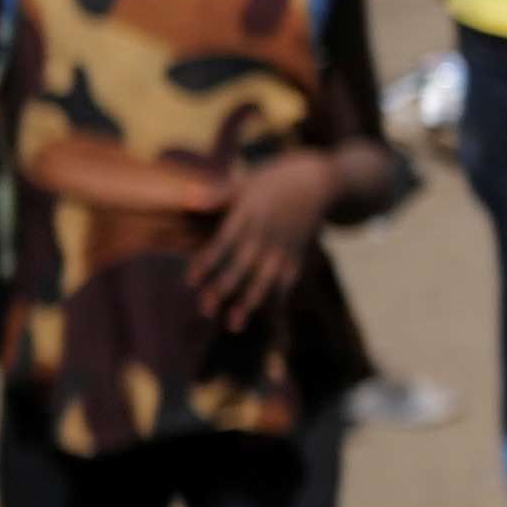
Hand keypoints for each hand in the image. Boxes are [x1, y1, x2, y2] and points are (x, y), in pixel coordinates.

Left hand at [195, 146, 335, 334]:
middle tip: (206, 309)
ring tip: (233, 325)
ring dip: (248, 303)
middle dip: (224, 289)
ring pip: (264, 280)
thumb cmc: (274, 181)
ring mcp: (283, 249)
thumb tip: (187, 200)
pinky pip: (286, 285)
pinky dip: (275, 303)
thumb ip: (217, 195)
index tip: (190, 280)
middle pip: (242, 266)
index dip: (207, 262)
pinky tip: (264, 321)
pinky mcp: (296, 258)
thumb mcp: (246, 182)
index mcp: (248, 216)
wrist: (320, 183)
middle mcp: (265, 236)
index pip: (224, 242)